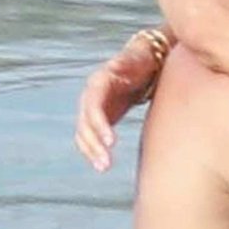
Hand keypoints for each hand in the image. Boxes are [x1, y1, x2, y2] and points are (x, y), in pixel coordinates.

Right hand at [74, 37, 157, 171]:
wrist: (143, 60)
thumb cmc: (142, 60)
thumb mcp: (137, 60)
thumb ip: (125, 64)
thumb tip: (114, 66)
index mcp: (99, 82)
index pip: (93, 106)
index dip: (99, 124)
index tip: (111, 142)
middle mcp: (91, 96)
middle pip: (85, 123)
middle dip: (94, 144)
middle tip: (106, 163)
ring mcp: (92, 107)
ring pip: (84, 133)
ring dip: (91, 151)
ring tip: (104, 168)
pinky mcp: (99, 117)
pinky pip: (90, 136)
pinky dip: (93, 151)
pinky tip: (102, 165)